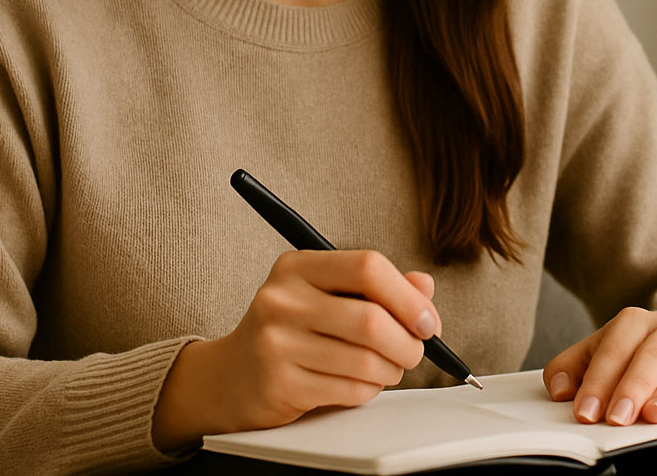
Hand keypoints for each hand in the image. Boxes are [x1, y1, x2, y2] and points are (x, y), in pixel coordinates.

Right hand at [152, 249, 438, 449]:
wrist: (229, 378)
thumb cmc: (289, 332)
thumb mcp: (326, 296)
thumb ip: (377, 288)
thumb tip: (424, 286)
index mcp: (297, 267)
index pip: (367, 266)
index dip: (408, 297)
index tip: (427, 320)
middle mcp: (282, 299)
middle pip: (372, 320)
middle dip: (408, 343)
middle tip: (413, 352)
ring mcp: (277, 342)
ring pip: (366, 360)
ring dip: (391, 371)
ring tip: (385, 369)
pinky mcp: (280, 383)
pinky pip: (350, 390)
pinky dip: (368, 390)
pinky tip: (357, 383)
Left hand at [542, 307, 656, 426]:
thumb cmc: (631, 359)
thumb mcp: (597, 357)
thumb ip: (570, 370)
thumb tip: (559, 391)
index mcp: (633, 321)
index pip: (612, 351)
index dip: (598, 383)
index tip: (586, 412)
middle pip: (650, 355)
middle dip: (632, 389)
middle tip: (618, 418)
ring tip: (656, 414)